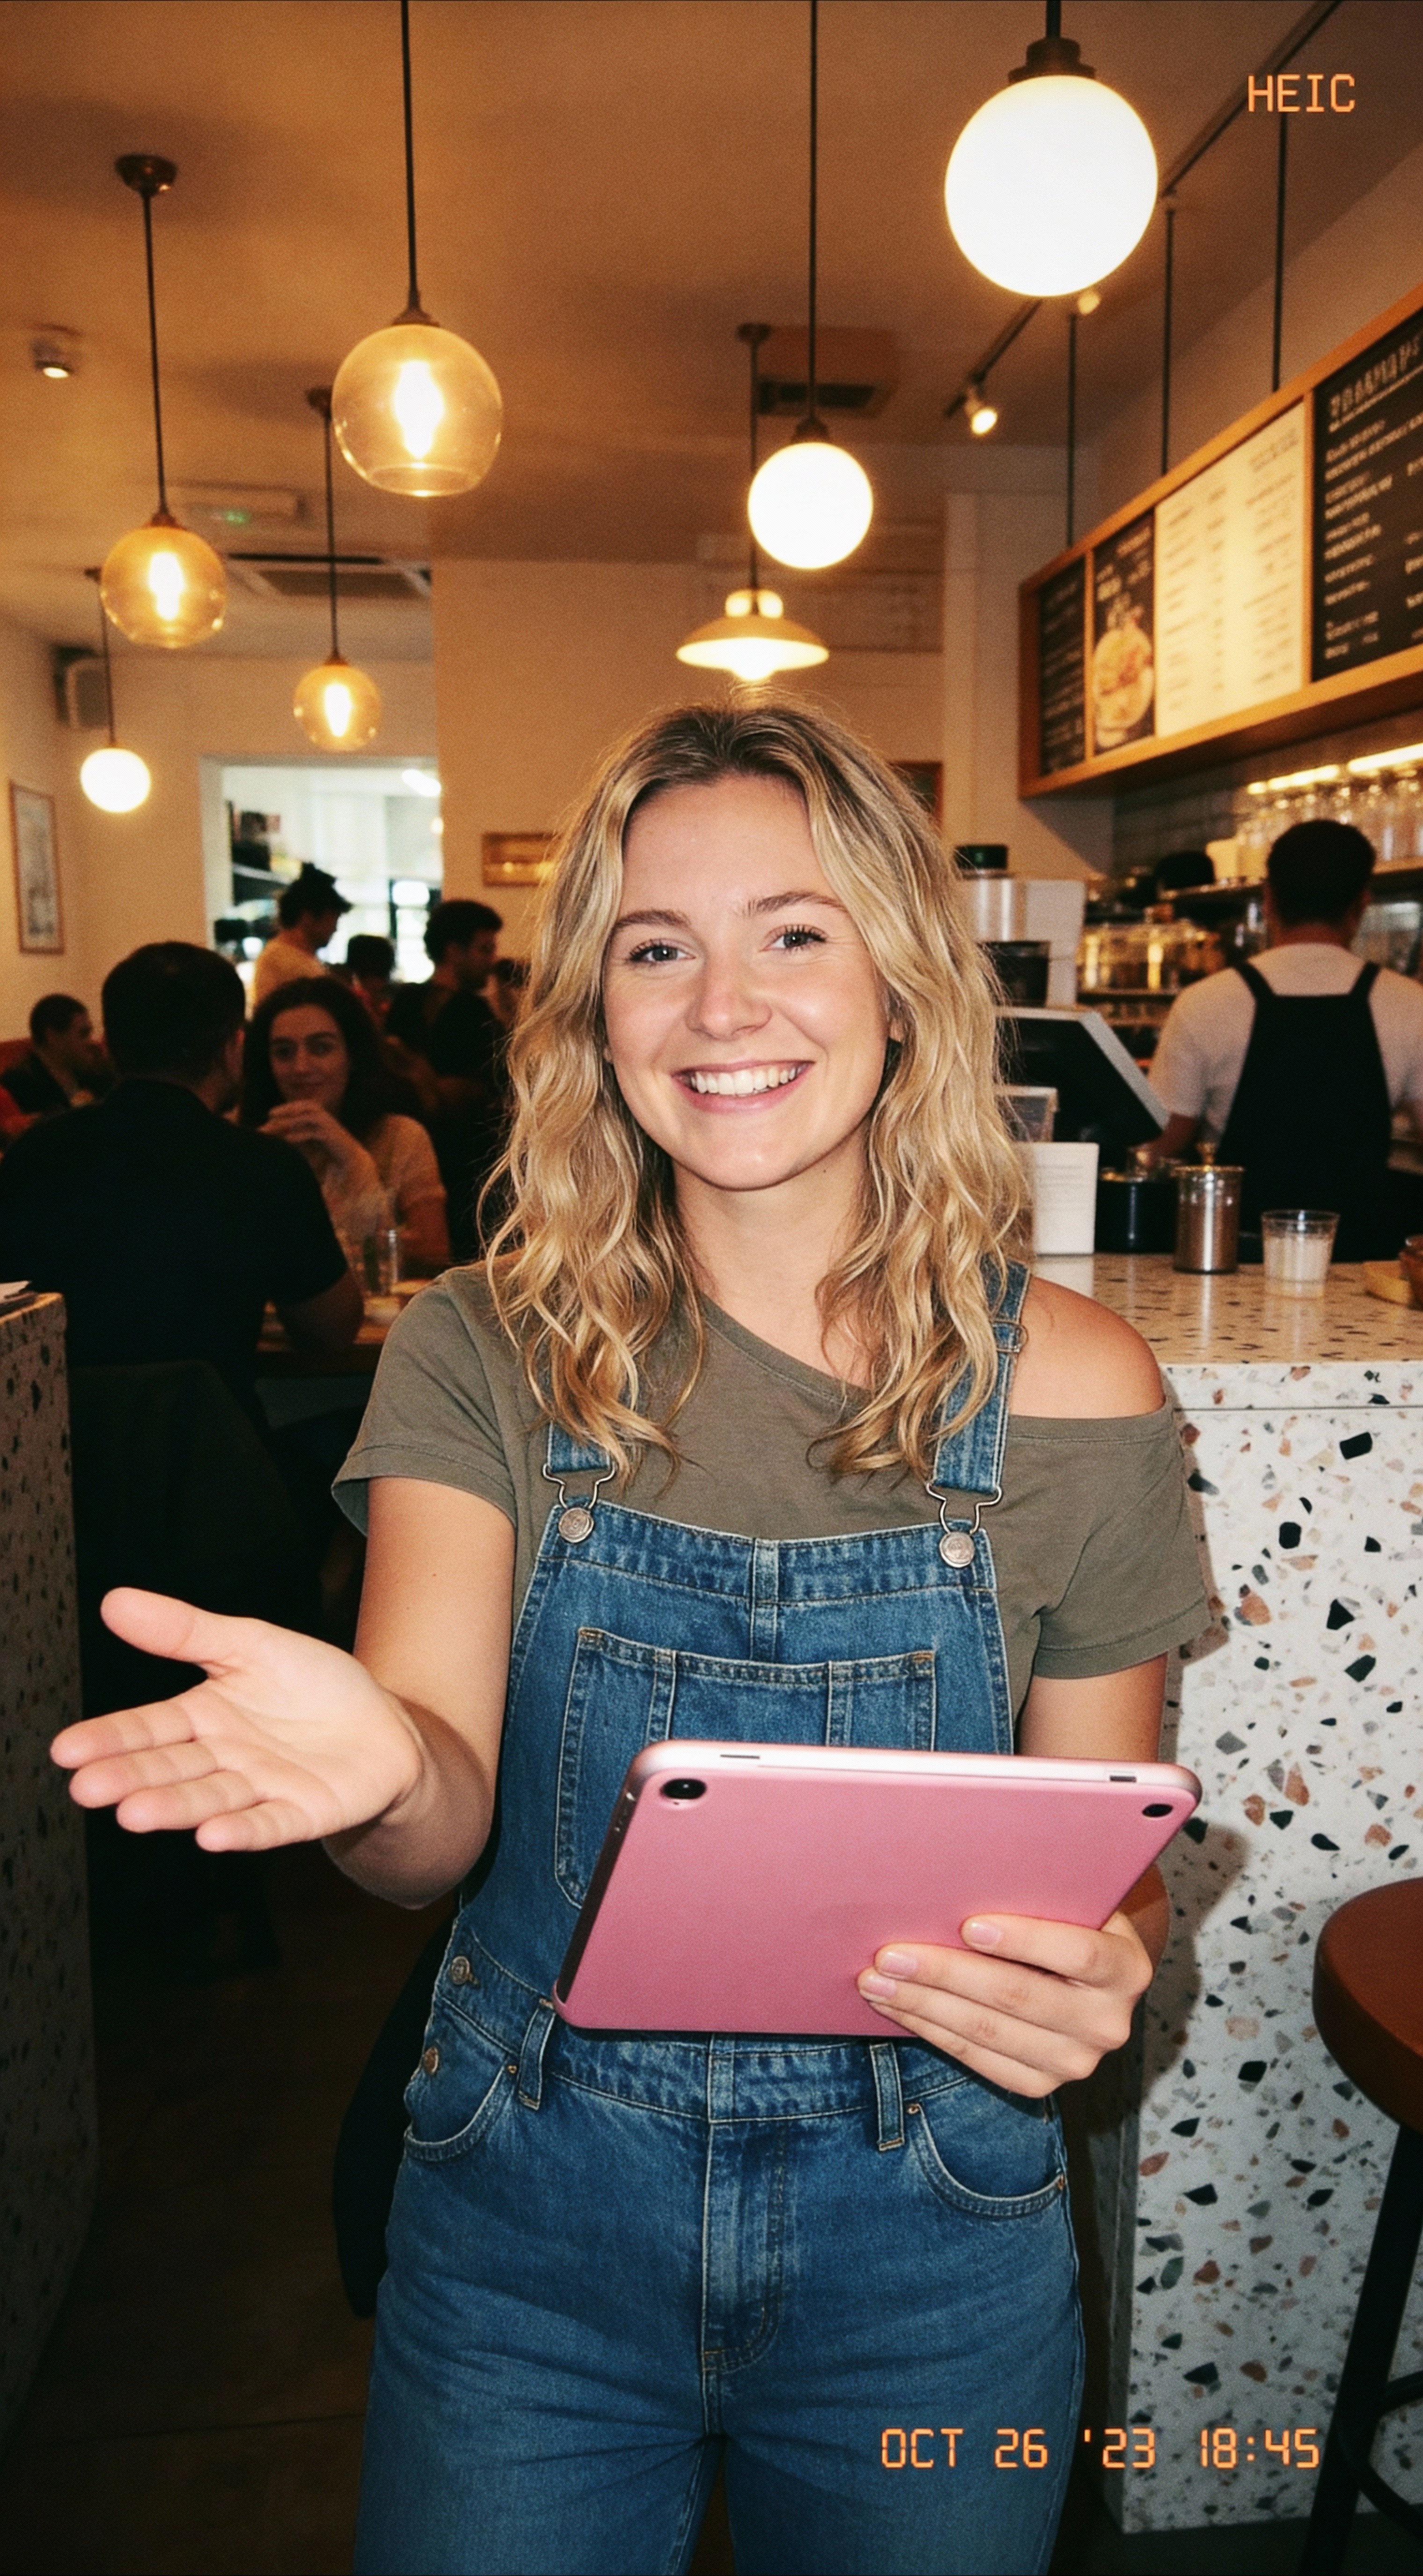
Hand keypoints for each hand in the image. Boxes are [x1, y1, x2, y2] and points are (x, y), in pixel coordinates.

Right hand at [51, 1589, 422, 1852]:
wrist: (383, 1723)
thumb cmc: (312, 1684)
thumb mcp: (249, 1644)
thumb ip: (184, 1631)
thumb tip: (114, 1601)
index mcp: (203, 1717)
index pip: (147, 1728)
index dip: (109, 1739)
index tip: (66, 1750)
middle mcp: (223, 1759)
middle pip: (170, 1768)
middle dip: (128, 1778)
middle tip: (86, 1788)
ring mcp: (261, 1789)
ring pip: (209, 1798)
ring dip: (173, 1808)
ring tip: (133, 1813)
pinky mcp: (302, 1812)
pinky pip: (268, 1823)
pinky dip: (242, 1830)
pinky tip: (212, 1836)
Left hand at [262, 1099, 360, 1170]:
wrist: (349, 1161)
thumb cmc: (326, 1150)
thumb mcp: (305, 1140)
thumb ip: (291, 1134)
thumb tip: (270, 1130)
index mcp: (320, 1116)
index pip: (301, 1106)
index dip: (286, 1108)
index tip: (270, 1115)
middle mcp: (325, 1118)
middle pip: (306, 1107)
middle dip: (288, 1109)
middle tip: (271, 1114)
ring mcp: (329, 1127)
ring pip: (310, 1117)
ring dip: (293, 1120)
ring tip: (278, 1124)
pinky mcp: (332, 1138)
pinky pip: (315, 1133)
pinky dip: (301, 1134)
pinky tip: (288, 1139)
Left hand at [857, 1909, 1153, 2098]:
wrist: (1090, 1974)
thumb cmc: (1067, 1916)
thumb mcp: (1070, 1897)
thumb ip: (1036, 1888)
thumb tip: (961, 1868)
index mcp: (1126, 1967)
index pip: (1078, 1955)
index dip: (1023, 1940)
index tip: (968, 1924)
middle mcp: (1108, 2023)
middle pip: (1019, 1996)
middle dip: (947, 1972)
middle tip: (890, 1953)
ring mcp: (1076, 2061)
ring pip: (989, 2032)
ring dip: (924, 2005)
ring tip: (877, 1981)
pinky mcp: (1042, 2085)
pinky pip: (978, 2059)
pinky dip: (932, 2031)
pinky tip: (899, 2008)